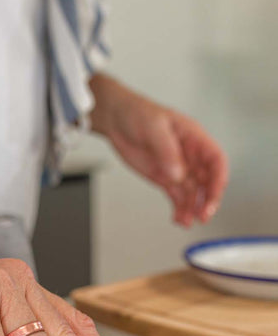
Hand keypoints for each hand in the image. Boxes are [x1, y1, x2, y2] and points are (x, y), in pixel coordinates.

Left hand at [90, 74, 228, 226]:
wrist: (116, 119)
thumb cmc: (137, 114)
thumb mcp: (154, 128)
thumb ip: (167, 151)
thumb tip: (178, 174)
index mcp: (194, 138)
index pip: (216, 160)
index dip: (218, 179)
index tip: (213, 195)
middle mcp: (190, 155)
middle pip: (208, 180)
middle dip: (208, 199)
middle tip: (203, 216)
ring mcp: (177, 168)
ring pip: (193, 192)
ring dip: (192, 208)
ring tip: (186, 221)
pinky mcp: (164, 178)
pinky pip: (177, 196)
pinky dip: (179, 209)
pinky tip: (178, 219)